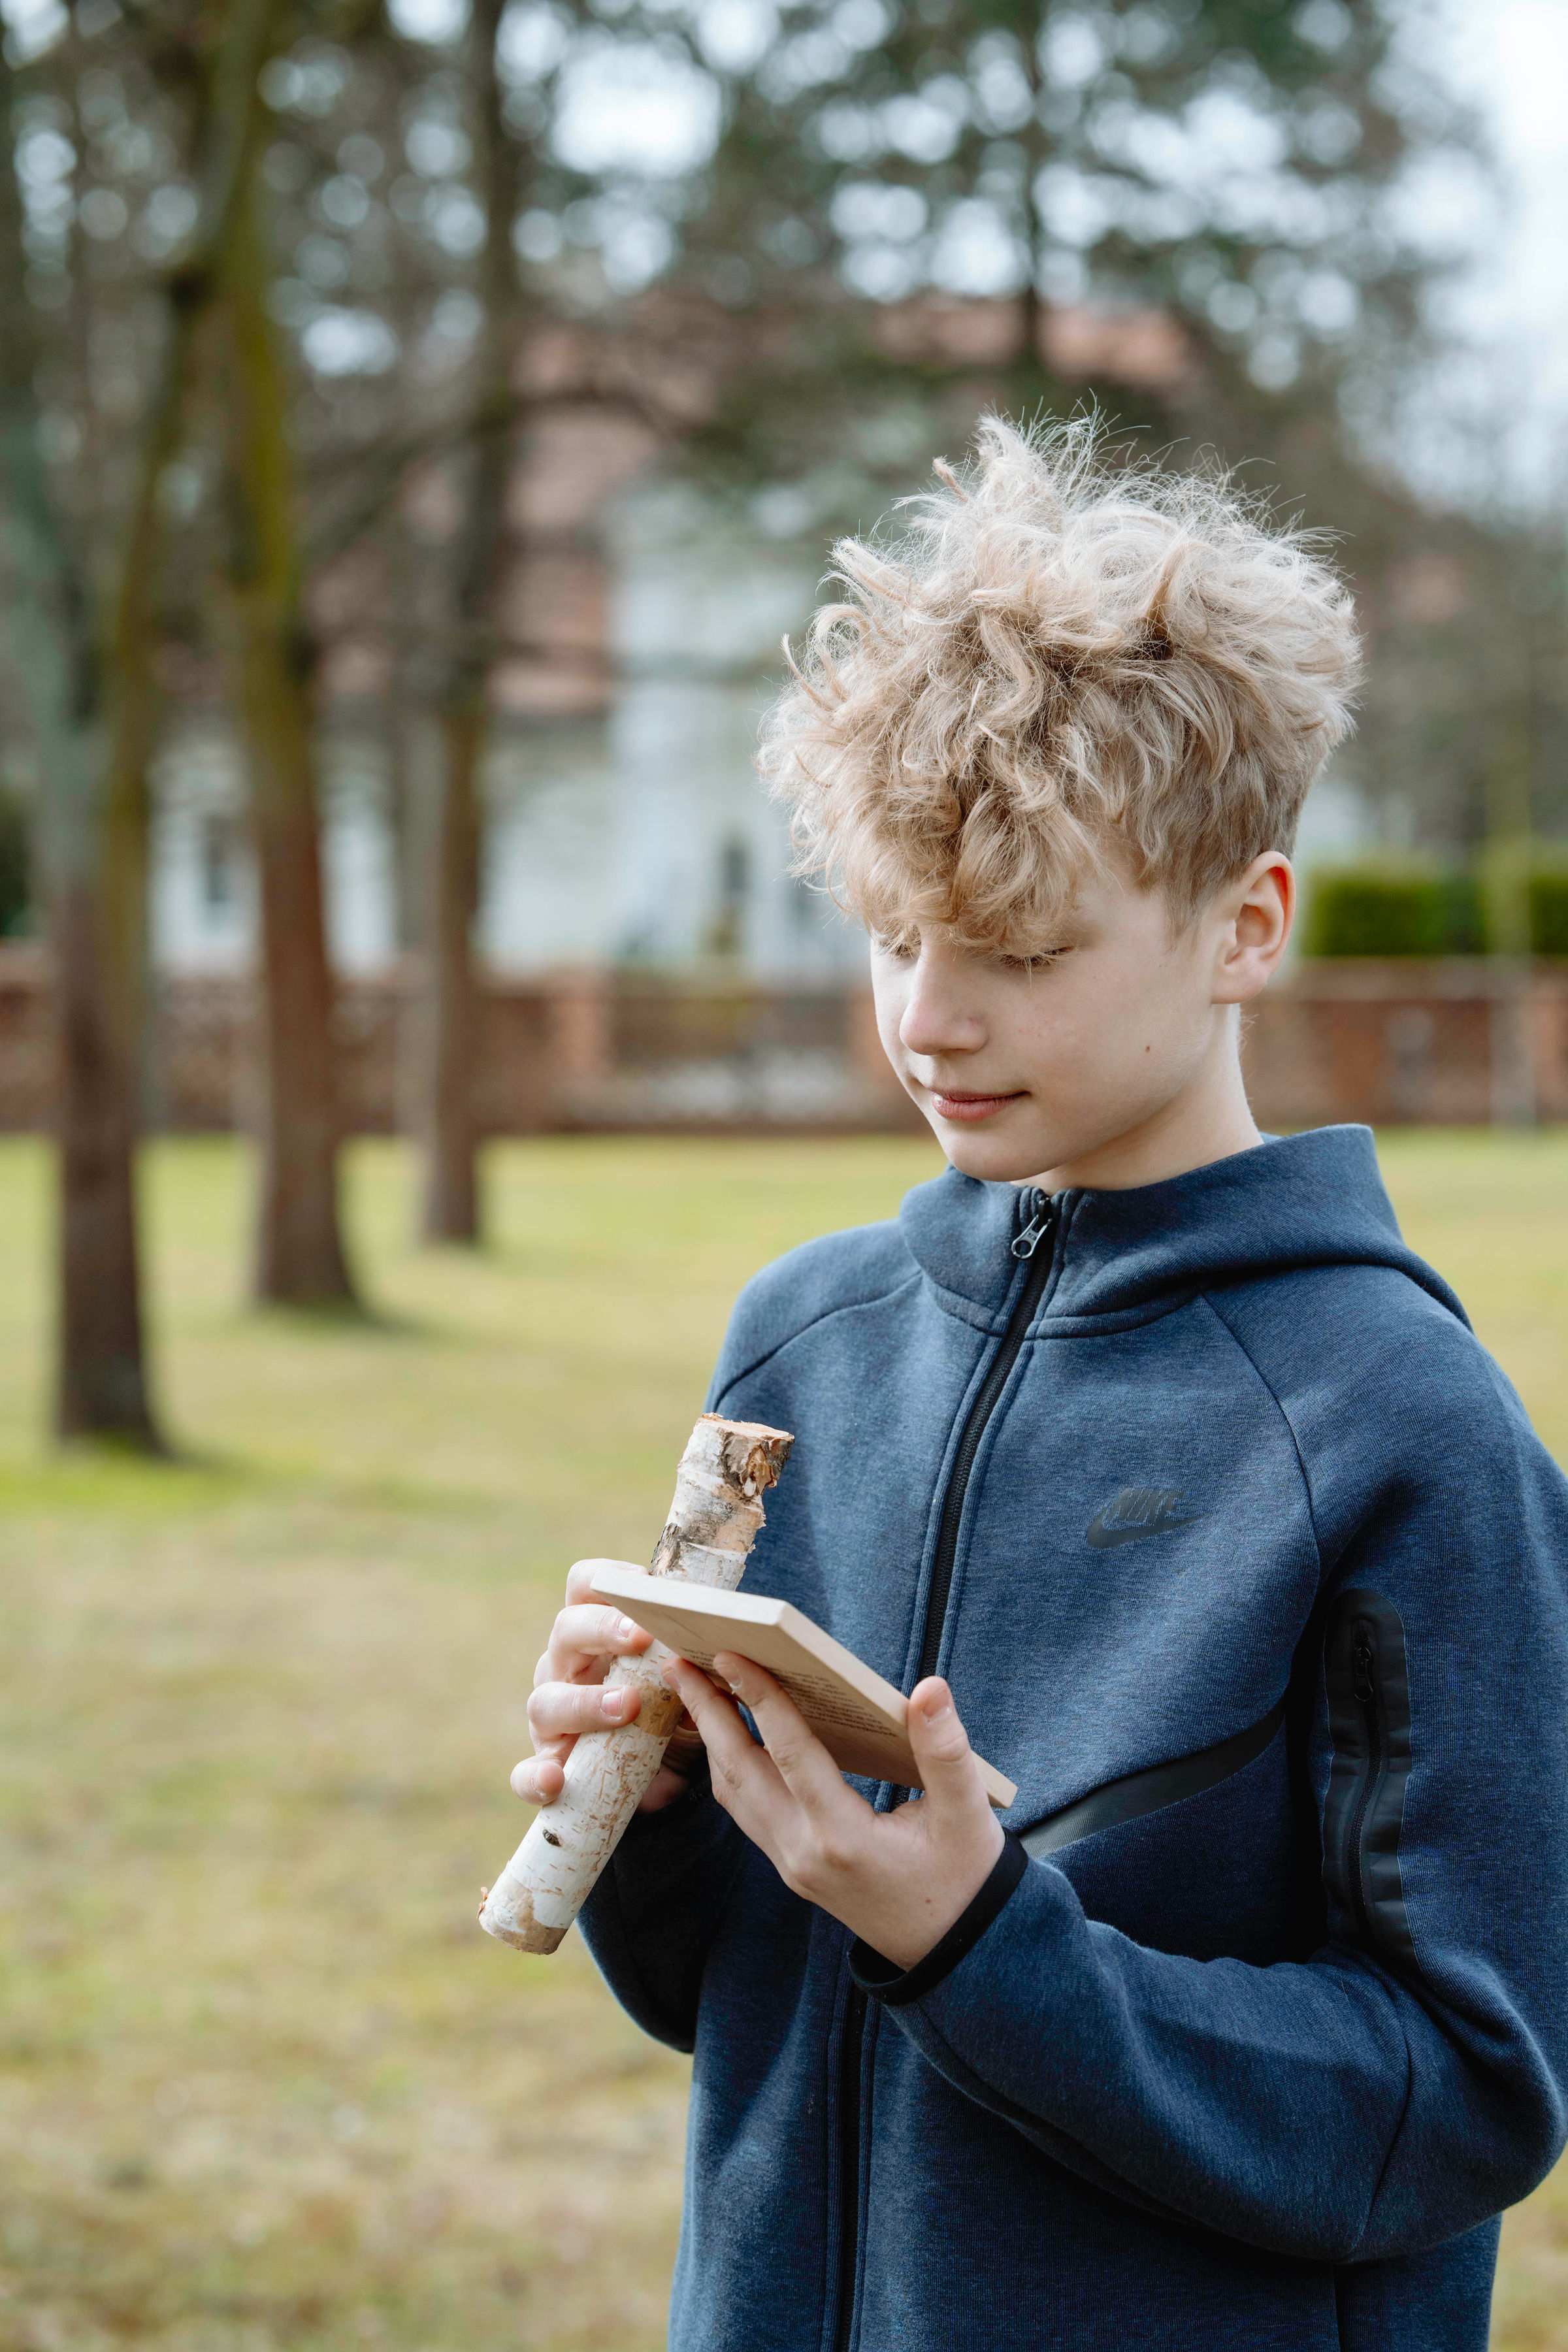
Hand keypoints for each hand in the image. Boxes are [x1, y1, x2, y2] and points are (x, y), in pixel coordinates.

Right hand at [509, 1560, 698, 1816]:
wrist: (661, 1770)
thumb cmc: (668, 1706)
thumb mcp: (686, 1678)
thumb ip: (696, 1660)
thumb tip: (729, 1643)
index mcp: (595, 1631)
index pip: (584, 1586)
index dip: (607, 1578)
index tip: (643, 1584)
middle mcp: (565, 1665)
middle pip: (567, 1631)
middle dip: (602, 1630)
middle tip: (641, 1638)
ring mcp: (551, 1716)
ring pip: (547, 1701)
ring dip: (585, 1702)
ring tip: (626, 1707)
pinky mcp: (547, 1764)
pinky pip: (527, 1773)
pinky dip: (536, 1776)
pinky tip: (555, 1779)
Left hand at [665, 1654, 1003, 1970]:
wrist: (954, 1951)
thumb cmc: (965, 1877)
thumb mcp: (968, 1814)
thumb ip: (946, 1750)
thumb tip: (930, 1688)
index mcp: (844, 1837)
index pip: (789, 1753)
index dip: (759, 1699)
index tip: (730, 1654)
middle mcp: (804, 1853)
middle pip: (740, 1772)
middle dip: (708, 1712)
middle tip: (679, 1660)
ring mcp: (791, 1865)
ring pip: (733, 1794)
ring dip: (711, 1739)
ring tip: (693, 1687)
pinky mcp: (791, 1868)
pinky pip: (744, 1812)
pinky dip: (728, 1767)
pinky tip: (726, 1735)